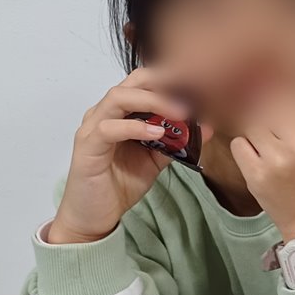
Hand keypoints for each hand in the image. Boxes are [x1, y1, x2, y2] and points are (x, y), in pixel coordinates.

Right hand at [51, 68, 207, 243]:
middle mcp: (105, 112)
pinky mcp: (86, 146)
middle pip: (133, 81)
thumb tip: (207, 126)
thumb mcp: (157, 159)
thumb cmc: (121, 183)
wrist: (95, 216)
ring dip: (153, 101)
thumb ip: (178, 142)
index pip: (146, 82)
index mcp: (122, 112)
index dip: (172, 78)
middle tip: (193, 90)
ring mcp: (93, 127)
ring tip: (181, 112)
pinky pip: (108, 128)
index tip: (200, 82)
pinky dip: (135, 127)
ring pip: (119, 98)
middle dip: (165, 81)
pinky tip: (157, 133)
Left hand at [230, 98, 294, 240]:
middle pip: (267, 107)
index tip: (272, 109)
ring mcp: (278, 159)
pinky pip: (238, 144)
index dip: (275, 99)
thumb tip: (268, 86)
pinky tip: (257, 161)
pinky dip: (243, 150)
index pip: (288, 97)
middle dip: (263, 115)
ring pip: (251, 123)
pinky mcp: (258, 175)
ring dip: (253, 133)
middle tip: (268, 132)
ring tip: (265, 148)